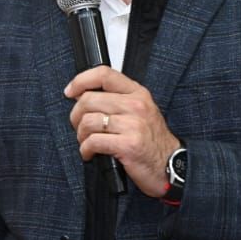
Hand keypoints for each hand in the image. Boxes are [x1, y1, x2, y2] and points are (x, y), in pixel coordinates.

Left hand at [64, 65, 180, 197]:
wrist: (170, 166)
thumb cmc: (152, 141)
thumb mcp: (140, 112)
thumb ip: (116, 100)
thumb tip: (82, 95)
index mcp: (137, 93)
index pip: (104, 74)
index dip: (81, 80)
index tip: (70, 91)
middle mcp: (136, 105)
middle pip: (89, 99)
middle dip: (76, 116)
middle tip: (79, 127)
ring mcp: (133, 125)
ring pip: (88, 121)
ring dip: (80, 135)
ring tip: (86, 142)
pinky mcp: (128, 145)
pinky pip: (93, 141)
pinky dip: (85, 150)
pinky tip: (90, 154)